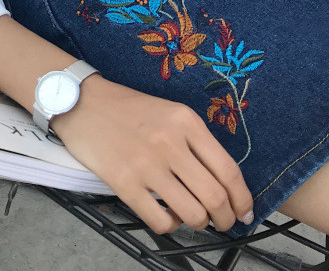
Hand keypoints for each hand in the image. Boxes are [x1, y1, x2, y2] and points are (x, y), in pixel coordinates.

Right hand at [51, 74, 254, 233]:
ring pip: (192, 213)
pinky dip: (170, 226)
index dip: (243, 199)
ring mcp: (147, 165)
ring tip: (195, 219)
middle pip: (215, 196)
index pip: (228, 170)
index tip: (245, 212)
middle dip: (226, 218)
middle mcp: (171, 143)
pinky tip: (167, 217)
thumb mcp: (169, 112)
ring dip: (199, 224)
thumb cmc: (127, 108)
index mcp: (186, 121)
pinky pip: (160, 220)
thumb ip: (195, 140)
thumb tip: (220, 180)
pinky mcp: (124, 183)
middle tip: (223, 223)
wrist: (83, 102)